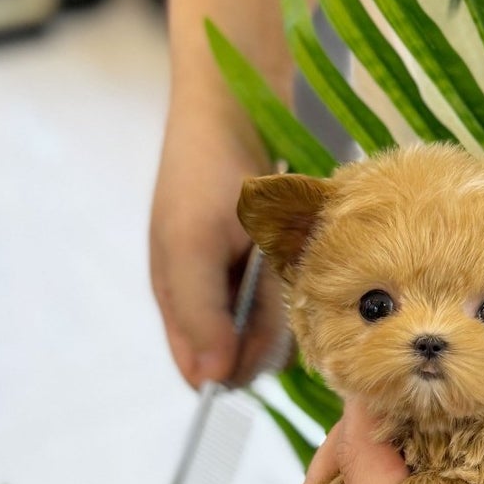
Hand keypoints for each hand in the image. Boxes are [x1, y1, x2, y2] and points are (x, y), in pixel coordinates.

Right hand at [149, 89, 286, 386]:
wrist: (234, 101)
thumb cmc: (206, 172)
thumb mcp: (193, 246)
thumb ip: (200, 314)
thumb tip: (211, 382)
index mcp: (176, 295)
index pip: (200, 368)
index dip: (230, 373)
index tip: (265, 354)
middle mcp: (208, 291)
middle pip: (241, 351)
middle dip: (264, 339)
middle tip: (281, 296)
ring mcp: (240, 272)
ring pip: (271, 325)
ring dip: (286, 312)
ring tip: (292, 269)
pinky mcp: (272, 253)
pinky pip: (289, 292)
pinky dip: (299, 286)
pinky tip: (307, 261)